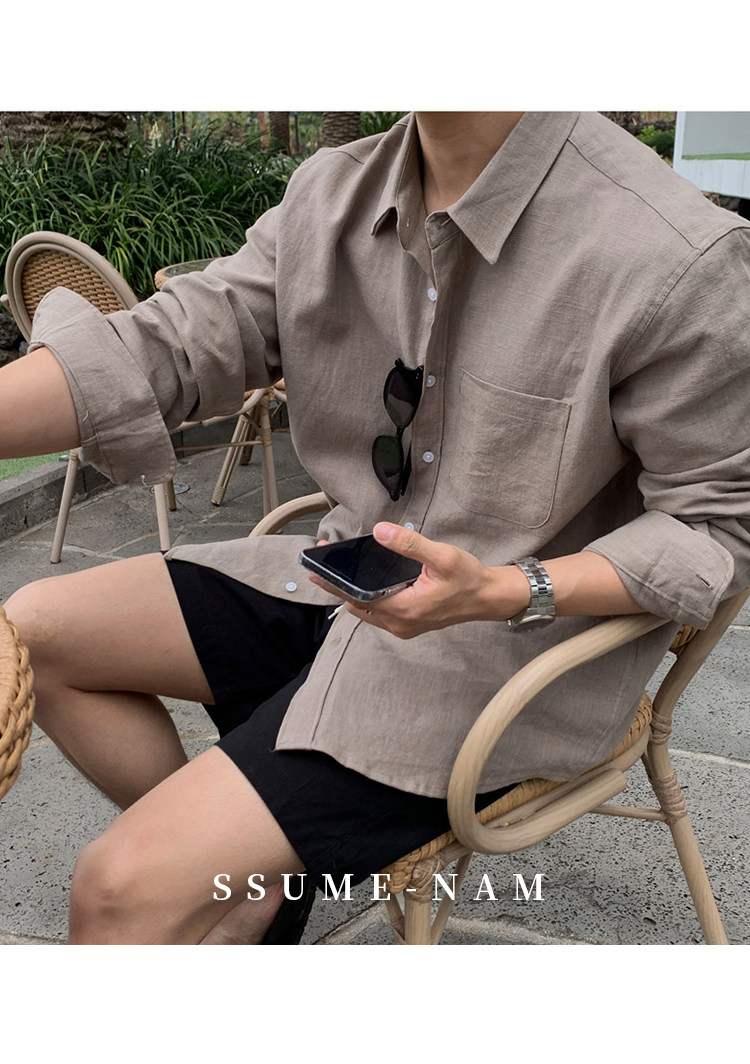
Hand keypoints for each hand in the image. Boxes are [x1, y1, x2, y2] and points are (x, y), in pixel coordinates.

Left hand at [308, 523, 528, 639]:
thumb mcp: (441, 556)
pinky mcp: (407, 625)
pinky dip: (366, 598)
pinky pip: (378, 613)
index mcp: (404, 609)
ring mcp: (402, 627)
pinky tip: (363, 582)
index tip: (315, 571)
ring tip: (338, 572)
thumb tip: (380, 531)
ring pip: (366, 611)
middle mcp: (399, 624)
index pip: (357, 597)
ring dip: (351, 592)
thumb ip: (409, 544)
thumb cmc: (468, 578)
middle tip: (324, 564)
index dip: (334, 583)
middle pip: (357, 605)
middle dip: (339, 586)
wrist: (488, 598)